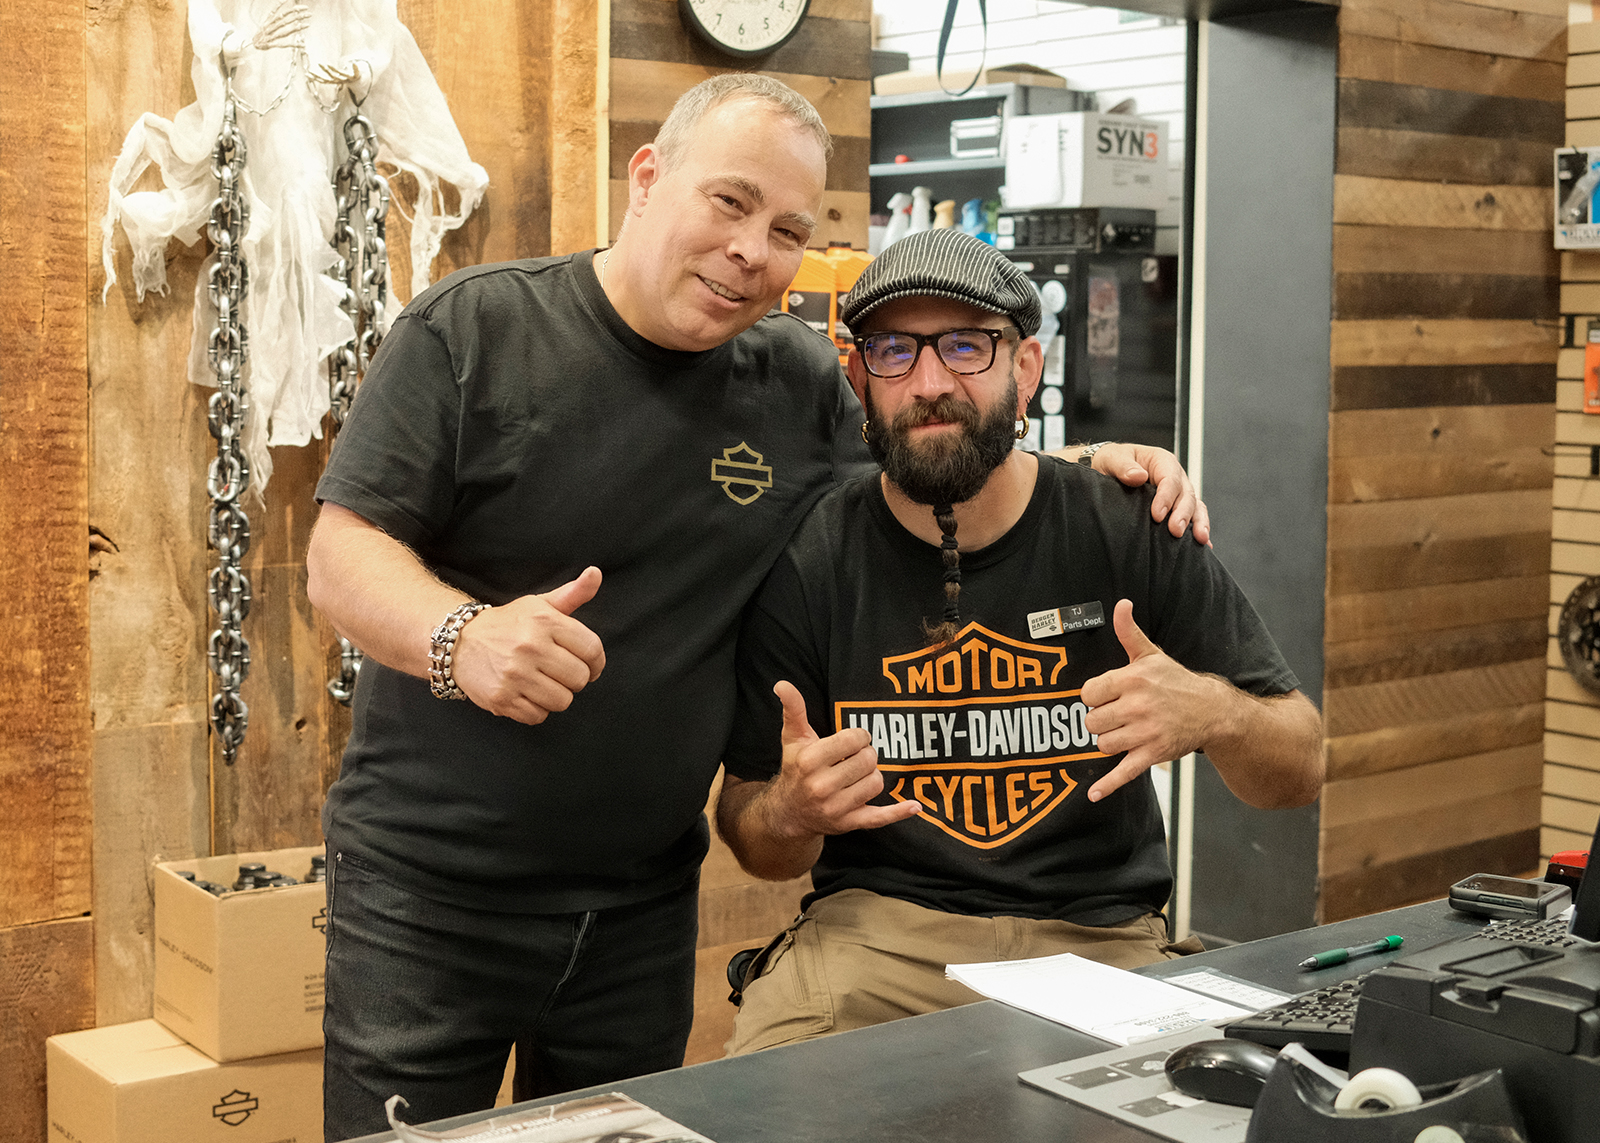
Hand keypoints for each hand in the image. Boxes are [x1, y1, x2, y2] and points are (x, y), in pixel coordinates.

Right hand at [450, 567, 606, 724]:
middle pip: (580, 678)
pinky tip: (526, 694)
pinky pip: (538, 716)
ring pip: (562, 701)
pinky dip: (536, 709)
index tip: (590, 666)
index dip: (597, 662)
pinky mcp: (501, 698)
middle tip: (559, 673)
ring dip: (556, 696)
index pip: (592, 650)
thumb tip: (596, 573)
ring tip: (542, 683)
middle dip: (574, 679)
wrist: (459, 642)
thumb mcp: (539, 605)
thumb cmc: (508, 624)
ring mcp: (515, 674)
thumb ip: (573, 593)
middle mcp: (530, 646)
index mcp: (545, 621)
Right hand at [763, 681, 921, 838]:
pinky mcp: (849, 823)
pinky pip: (879, 818)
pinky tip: (915, 806)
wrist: (789, 811)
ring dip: (871, 775)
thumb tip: (783, 684)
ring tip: (857, 775)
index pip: (854, 739)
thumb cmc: (796, 768)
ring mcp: (836, 808)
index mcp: (809, 761)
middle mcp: (821, 786)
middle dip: (865, 755)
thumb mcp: (793, 738)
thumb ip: (793, 709)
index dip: (858, 737)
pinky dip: (898, 812)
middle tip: (852, 758)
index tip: (851, 741)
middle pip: (868, 760)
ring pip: (876, 782)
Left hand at [1080, 600, 1219, 801]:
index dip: (1094, 697)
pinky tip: (1092, 795)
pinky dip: (1107, 786)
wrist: (1213, 710)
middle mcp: (1138, 706)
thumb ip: (1129, 633)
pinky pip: (1123, 772)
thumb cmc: (1176, 682)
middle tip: (1117, 716)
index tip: (1105, 697)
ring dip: (1108, 742)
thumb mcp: (1152, 655)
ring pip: (1102, 744)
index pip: (1088, 693)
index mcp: (1133, 679)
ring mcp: (1145, 733)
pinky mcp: (1153, 755)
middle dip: (1100, 720)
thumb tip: (1121, 604)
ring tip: (1123, 733)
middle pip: (1092, 721)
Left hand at [1088, 443, 1210, 545]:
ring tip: (1199, 538)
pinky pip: (1194, 516)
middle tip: (1175, 530)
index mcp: (1161, 461)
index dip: (1166, 497)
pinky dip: (1199, 528)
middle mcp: (1174, 476)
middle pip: (1186, 494)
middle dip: (1183, 513)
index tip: (1157, 515)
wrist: (1109, 471)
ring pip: (1195, 506)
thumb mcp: (1112, 458)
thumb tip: (1138, 476)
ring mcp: (1178, 493)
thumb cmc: (1113, 462)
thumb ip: (1123, 466)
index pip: (1170, 478)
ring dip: (1198, 522)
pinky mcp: (1176, 507)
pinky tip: (1203, 543)